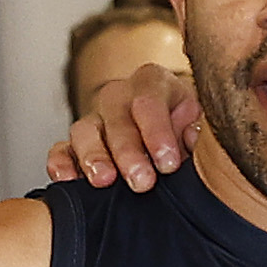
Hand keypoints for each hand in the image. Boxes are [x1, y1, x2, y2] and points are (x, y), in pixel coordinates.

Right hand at [46, 64, 196, 192]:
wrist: (181, 151)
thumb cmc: (195, 139)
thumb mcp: (205, 132)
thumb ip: (198, 136)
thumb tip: (190, 140)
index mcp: (156, 85)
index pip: (150, 99)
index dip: (157, 131)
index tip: (168, 163)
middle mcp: (122, 97)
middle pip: (115, 115)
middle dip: (127, 150)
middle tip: (141, 181)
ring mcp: (97, 120)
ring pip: (85, 129)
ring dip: (94, 157)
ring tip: (104, 181)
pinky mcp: (78, 145)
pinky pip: (63, 149)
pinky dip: (62, 163)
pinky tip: (67, 179)